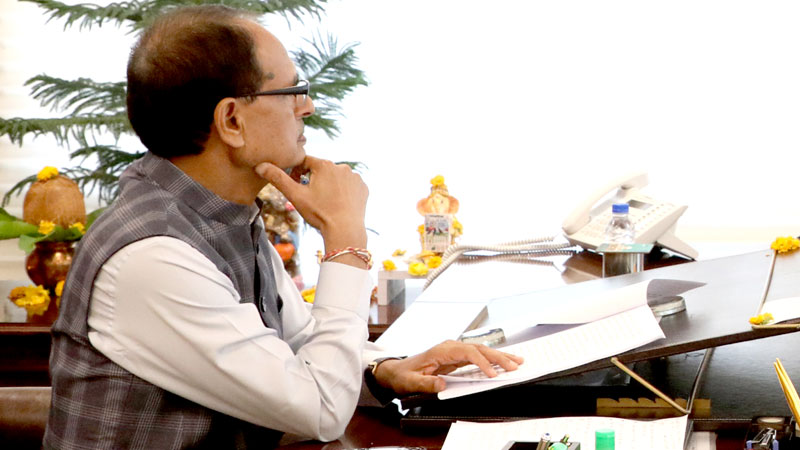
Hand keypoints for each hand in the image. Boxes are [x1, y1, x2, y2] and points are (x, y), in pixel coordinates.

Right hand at [255, 156, 368, 250]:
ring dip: (329, 185)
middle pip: (321, 170)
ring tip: (324, 202)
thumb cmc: (319, 213)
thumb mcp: (295, 196)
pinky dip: (343, 192)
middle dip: (313, 180)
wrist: (345, 230)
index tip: (296, 186)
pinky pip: (349, 186)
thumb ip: (278, 178)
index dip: (297, 173)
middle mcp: (342, 166)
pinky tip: (338, 203)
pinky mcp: (363, 188)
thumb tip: (260, 166)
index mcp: (324, 165)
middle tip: (310, 197)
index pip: (305, 162)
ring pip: (335, 178)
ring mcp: (355, 177)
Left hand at [373, 340, 523, 394]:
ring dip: (499, 356)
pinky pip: (478, 357)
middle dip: (498, 356)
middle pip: (479, 349)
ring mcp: (455, 351)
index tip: (492, 374)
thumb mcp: (411, 382)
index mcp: (442, 350)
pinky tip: (503, 363)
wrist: (398, 371)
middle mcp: (450, 347)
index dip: (482, 362)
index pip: (468, 353)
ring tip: (517, 360)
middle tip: (515, 365)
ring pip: (481, 350)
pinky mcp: (457, 357)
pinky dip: (492, 360)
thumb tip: (441, 384)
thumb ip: (426, 384)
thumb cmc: (405, 375)